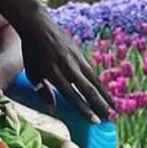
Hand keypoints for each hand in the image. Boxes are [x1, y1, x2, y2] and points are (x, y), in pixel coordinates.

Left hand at [19, 8, 113, 122]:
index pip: (72, 95)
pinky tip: (105, 94)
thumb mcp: (32, 73)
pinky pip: (92, 73)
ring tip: (114, 109)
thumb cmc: (32, 53)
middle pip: (87, 89)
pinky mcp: (81, 55)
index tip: (95, 121)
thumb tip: (54, 109)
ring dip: (105, 96)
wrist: (39, 27)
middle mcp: (68, 67)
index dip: (84, 109)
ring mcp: (76, 60)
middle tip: (110, 119)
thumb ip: (43, 92)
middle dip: (100, 105)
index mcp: (54, 74)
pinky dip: (100, 84)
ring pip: (94, 81)